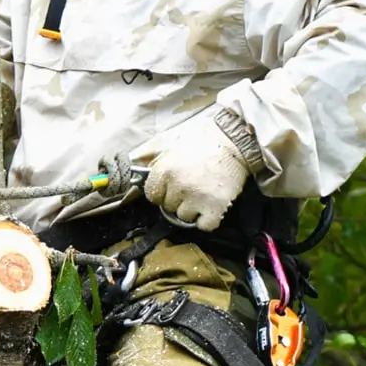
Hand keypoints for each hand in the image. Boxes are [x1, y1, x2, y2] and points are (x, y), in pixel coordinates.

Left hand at [135, 108, 258, 231]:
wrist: (236, 140)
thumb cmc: (202, 139)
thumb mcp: (168, 140)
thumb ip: (146, 153)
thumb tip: (129, 162)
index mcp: (164, 171)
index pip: (152, 196)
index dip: (162, 191)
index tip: (173, 184)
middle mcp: (178, 187)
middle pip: (168, 207)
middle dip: (178, 198)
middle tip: (192, 183)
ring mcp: (196, 199)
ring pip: (184, 217)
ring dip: (193, 209)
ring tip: (203, 191)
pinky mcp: (215, 209)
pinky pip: (204, 226)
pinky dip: (208, 219)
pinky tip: (212, 204)